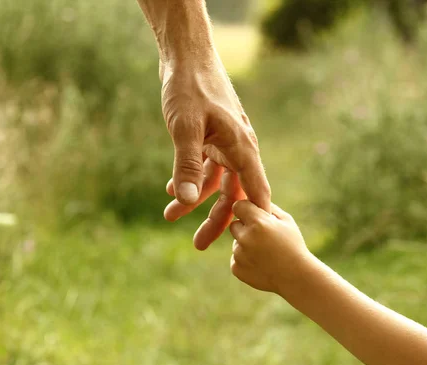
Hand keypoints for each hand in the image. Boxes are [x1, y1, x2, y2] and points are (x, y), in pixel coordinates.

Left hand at [161, 53, 270, 250]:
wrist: (186, 56)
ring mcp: (224, 143)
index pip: (255, 191)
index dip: (254, 218)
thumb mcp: (185, 128)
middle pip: (233, 193)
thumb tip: (188, 201)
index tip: (250, 244)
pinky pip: (204, 166)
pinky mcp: (211, 137)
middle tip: (199, 245)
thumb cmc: (190, 87)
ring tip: (171, 216)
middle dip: (217, 219)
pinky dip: (190, 178)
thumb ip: (187, 165)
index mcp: (241, 147)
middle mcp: (238, 148)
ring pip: (216, 181)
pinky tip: (173, 189)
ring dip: (195, 199)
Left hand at [229, 200, 311, 293]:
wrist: (296, 277)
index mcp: (258, 223)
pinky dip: (245, 261)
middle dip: (245, 228)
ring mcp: (239, 254)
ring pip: (236, 243)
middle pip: (234, 225)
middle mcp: (245, 238)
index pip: (238, 206)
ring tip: (266, 254)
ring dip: (246, 246)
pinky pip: (236, 259)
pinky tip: (261, 264)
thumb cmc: (293, 245)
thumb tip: (252, 197)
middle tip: (263, 237)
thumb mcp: (286, 221)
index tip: (252, 214)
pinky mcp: (236, 269)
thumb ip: (268, 207)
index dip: (246, 209)